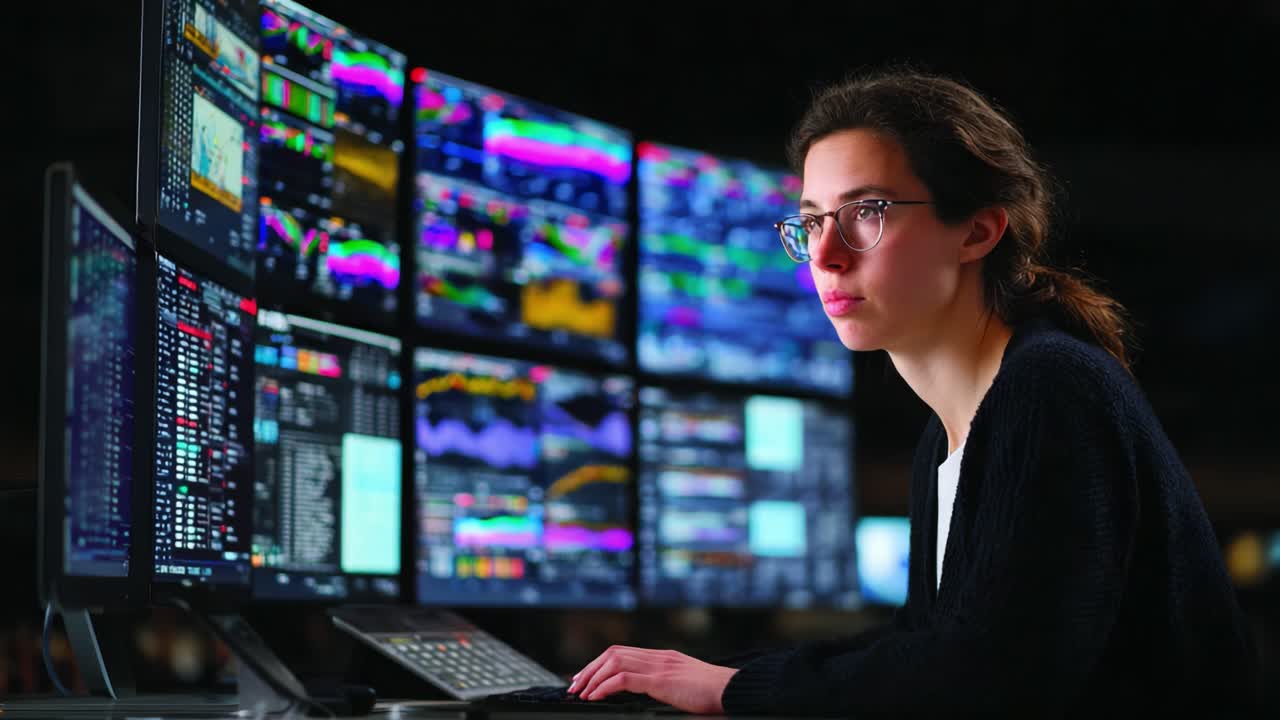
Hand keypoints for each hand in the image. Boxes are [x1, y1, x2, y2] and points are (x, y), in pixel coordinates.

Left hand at [567, 645, 738, 713]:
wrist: (731, 690)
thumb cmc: (713, 693)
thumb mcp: (683, 685)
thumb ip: (663, 684)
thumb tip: (645, 694)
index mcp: (662, 657)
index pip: (622, 653)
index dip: (599, 664)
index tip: (585, 678)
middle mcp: (658, 657)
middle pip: (613, 653)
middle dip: (589, 669)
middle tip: (574, 686)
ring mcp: (659, 666)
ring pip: (614, 662)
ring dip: (592, 677)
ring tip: (581, 692)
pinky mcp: (661, 680)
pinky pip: (624, 679)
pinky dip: (605, 686)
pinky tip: (596, 696)